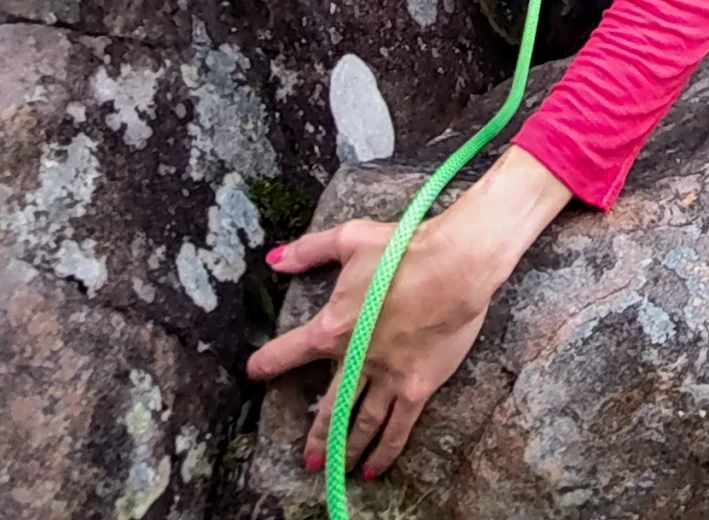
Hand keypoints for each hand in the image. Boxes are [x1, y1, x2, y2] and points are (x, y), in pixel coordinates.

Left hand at [245, 145, 569, 481]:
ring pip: (361, 423)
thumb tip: (274, 260)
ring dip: (344, 449)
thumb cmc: (404, 249)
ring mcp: (386, 377)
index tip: (254, 372)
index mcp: (333, 326)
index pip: (290, 351)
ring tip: (331, 468)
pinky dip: (383, 451)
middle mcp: (356, 359)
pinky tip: (373, 468)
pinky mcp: (416, 387)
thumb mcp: (349, 239)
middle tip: (307, 457)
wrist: (454, 266)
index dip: (268, 363)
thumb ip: (309, 251)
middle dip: (316, 435)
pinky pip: (396, 428)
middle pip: (330, 406)